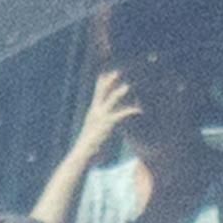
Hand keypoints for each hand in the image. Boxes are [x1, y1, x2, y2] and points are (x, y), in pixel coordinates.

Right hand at [56, 62, 140, 187]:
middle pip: (104, 86)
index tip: (113, 64)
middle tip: (125, 65)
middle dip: (114, 75)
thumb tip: (107, 118)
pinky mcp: (107, 125)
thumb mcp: (95, 129)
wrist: (82, 157)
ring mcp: (101, 116)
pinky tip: (140, 110)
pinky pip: (121, 115)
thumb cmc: (90, 146)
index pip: (99, 86)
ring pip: (113, 97)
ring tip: (133, 83)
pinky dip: (131, 111)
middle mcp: (96, 109)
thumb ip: (101, 120)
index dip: (106, 74)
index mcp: (94, 109)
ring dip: (124, 90)